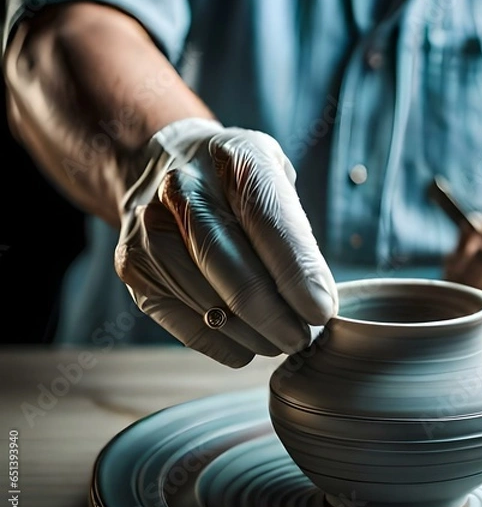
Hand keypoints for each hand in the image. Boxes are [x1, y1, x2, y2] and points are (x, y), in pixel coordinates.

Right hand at [114, 118, 337, 366]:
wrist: (160, 162)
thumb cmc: (232, 178)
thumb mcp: (275, 177)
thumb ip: (295, 231)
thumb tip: (316, 301)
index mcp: (234, 161)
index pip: (271, 228)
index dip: (300, 278)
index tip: (322, 312)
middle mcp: (184, 192)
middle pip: (237, 277)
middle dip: (279, 320)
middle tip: (303, 338)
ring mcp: (151, 232)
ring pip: (212, 310)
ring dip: (255, 337)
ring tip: (278, 338)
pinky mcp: (133, 268)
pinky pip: (185, 325)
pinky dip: (225, 345)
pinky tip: (246, 342)